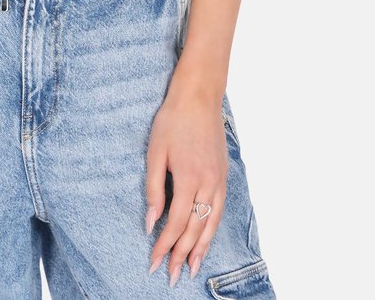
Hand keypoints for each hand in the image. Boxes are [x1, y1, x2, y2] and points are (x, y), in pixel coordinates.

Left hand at [144, 76, 228, 285]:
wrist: (199, 97)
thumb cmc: (172, 121)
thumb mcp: (155, 152)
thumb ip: (154, 189)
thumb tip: (150, 221)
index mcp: (189, 179)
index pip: (175, 223)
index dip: (164, 246)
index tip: (153, 263)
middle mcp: (208, 184)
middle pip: (195, 230)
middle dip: (181, 255)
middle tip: (171, 277)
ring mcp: (219, 181)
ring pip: (211, 224)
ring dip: (201, 249)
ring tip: (190, 268)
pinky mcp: (224, 175)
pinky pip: (219, 211)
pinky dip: (212, 229)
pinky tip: (206, 239)